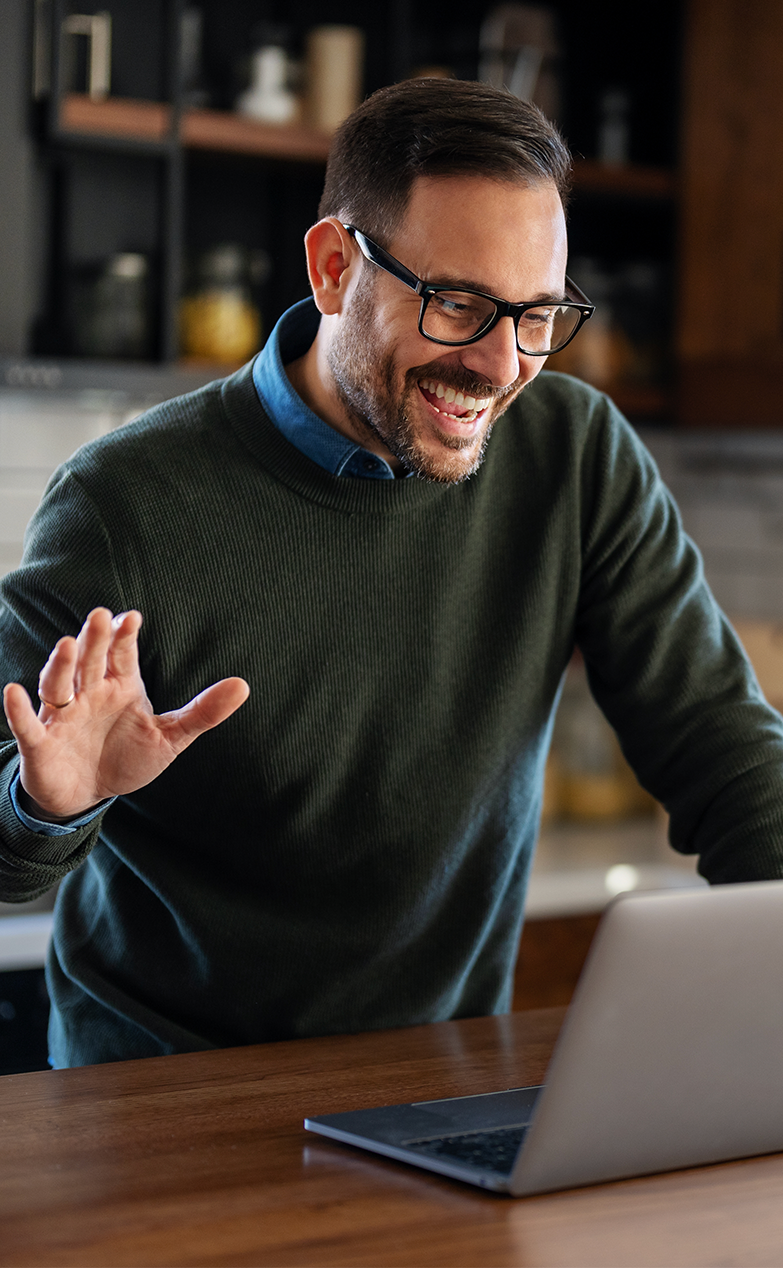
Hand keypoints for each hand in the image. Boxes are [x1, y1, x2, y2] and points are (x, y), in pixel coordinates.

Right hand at [2, 608, 249, 821]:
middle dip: (94, 640)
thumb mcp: (170, 738)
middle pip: (90, 662)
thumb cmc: (128, 757)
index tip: (131, 618)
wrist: (89, 795)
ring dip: (60, 666)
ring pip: (58, 684)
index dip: (124, 637)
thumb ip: (203, 712)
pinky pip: (27, 724)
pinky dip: (18, 710)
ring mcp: (63, 716)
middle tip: (100, 616)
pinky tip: (12, 693)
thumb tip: (244, 686)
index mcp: (120, 686)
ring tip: (67, 646)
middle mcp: (89, 693)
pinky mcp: (41, 742)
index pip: (121, 655)